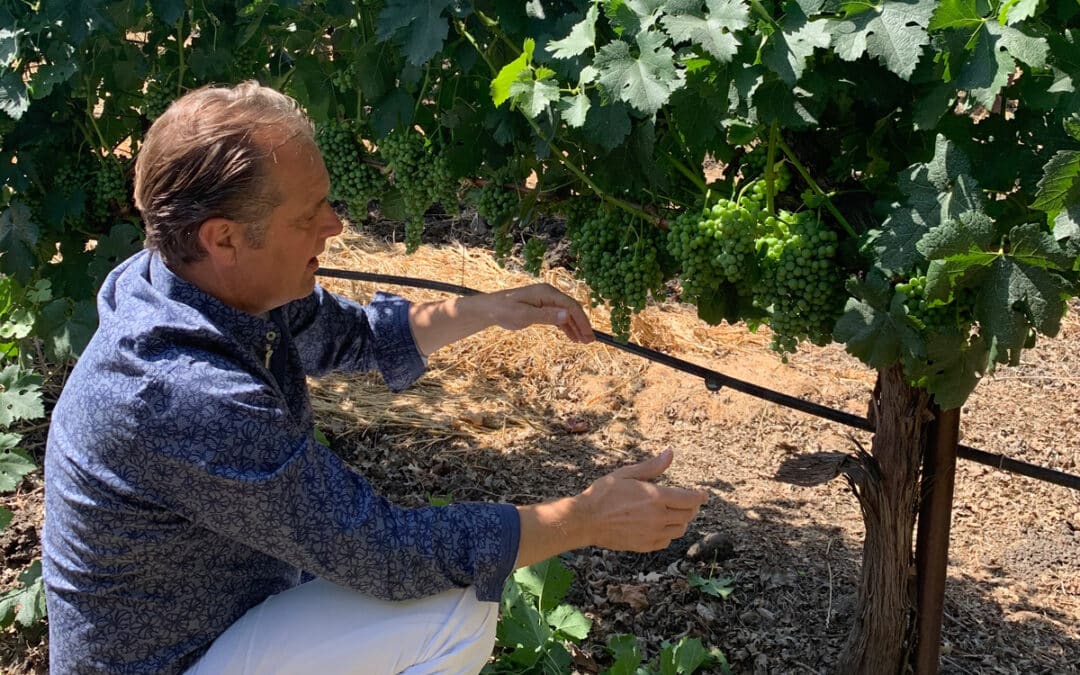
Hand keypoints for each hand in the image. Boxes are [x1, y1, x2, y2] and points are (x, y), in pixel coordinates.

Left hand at [486, 283, 593, 343]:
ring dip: (576, 327)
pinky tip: (572, 337)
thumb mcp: (524, 315)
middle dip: (582, 324)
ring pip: (566, 314)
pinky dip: (566, 327)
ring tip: (584, 342)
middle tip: (590, 341)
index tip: (588, 335)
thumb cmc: (504, 311)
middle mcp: (549, 294)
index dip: (582, 320)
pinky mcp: (542, 308)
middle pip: (571, 309)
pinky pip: (558, 317)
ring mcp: (546, 301)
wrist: (490, 309)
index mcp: (547, 293)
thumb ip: (546, 315)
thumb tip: (568, 314)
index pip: (570, 306)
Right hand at [577, 449, 707, 551]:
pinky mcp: (645, 545)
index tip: (703, 495)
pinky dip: (669, 533)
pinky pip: (666, 541)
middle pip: (688, 514)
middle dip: (692, 507)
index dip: (700, 496)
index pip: (690, 499)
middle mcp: (658, 517)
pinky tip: (661, 526)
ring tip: (675, 513)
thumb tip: (670, 453)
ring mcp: (652, 533)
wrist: (586, 520)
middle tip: (689, 502)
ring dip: (682, 520)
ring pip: (679, 529)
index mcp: (656, 497)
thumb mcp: (627, 474)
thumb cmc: (604, 494)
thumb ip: (652, 466)